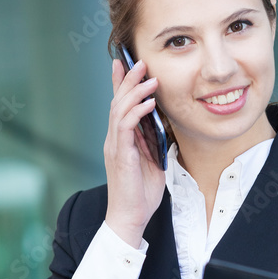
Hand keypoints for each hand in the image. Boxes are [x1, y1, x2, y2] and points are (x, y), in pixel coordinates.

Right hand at [104, 58, 166, 247]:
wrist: (130, 217)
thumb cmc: (140, 194)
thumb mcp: (152, 162)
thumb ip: (153, 144)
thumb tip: (162, 126)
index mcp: (121, 140)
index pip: (120, 106)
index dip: (121, 84)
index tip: (125, 63)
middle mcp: (114, 139)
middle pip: (117, 101)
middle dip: (128, 79)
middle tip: (139, 61)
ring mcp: (115, 146)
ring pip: (120, 109)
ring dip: (135, 91)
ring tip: (148, 77)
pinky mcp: (120, 155)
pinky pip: (126, 126)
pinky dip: (138, 112)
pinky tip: (150, 103)